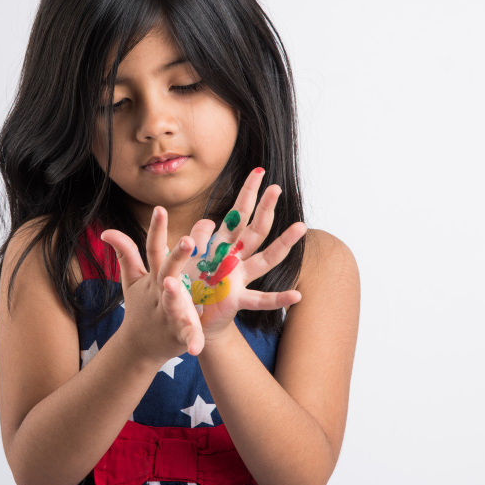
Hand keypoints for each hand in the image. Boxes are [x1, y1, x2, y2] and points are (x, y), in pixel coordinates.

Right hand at [100, 206, 205, 363]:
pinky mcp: (178, 335)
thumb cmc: (140, 308)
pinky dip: (191, 341)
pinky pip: (186, 337)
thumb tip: (107, 231)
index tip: (160, 209)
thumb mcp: (132, 281)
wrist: (138, 347)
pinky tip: (196, 347)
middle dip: (178, 256)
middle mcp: (160, 293)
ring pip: (172, 303)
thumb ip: (125, 254)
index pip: (154, 249)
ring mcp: (168, 314)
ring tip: (172, 287)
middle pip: (168, 271)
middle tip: (188, 240)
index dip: (156, 229)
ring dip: (173, 296)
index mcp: (154, 277)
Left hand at [182, 168, 307, 339]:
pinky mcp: (236, 299)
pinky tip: (297, 295)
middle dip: (265, 208)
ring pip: (266, 258)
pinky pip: (260, 299)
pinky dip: (278, 299)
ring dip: (283, 243)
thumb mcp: (184, 254)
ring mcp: (240, 278)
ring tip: (300, 226)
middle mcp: (236, 258)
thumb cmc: (186, 281)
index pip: (239, 213)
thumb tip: (208, 222)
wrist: (186, 314)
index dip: (248, 193)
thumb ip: (195, 237)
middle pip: (256, 229)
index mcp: (223, 244)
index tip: (259, 171)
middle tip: (276, 187)